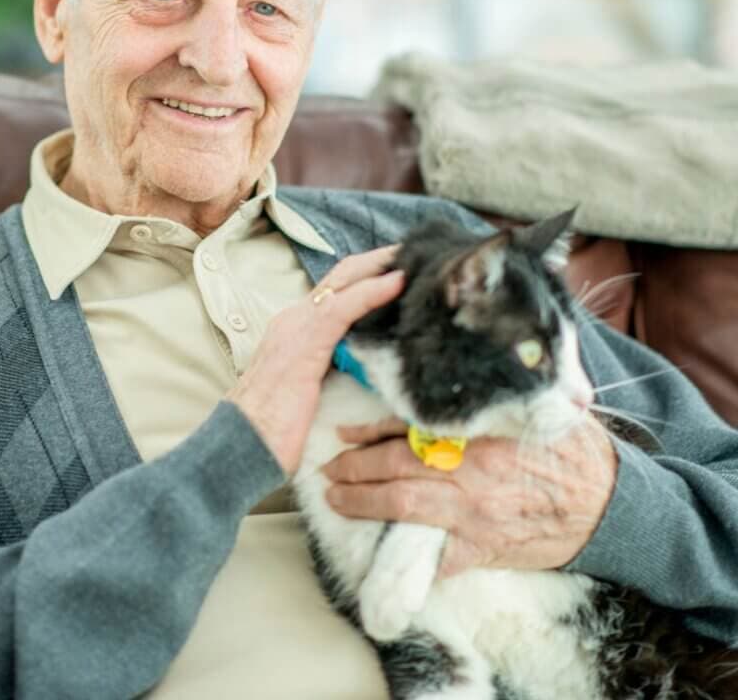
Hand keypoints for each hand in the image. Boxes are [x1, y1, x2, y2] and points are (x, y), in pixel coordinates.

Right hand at [227, 247, 403, 474]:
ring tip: (414, 257)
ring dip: (381, 266)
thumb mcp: (305, 392)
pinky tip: (397, 283)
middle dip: (378, 261)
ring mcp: (296, 327)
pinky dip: (373, 290)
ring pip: (344, 281)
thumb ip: (328, 372)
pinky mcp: (304, 343)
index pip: (335, 291)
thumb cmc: (271, 432)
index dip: (366, 276)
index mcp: (293, 330)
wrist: (240, 447)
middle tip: (414, 252)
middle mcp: (293, 320)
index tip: (398, 269)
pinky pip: (344, 307)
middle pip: (342, 276)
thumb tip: (361, 373)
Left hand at [323, 413, 617, 577]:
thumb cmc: (569, 449)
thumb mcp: (528, 410)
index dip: (369, 432)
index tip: (344, 434)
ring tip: (336, 501)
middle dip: (353, 471)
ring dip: (362, 505)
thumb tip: (439, 380)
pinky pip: (439, 559)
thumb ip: (485, 398)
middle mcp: (470, 473)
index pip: (408, 430)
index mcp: (478, 435)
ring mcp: (475, 515)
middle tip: (327, 471)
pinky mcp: (485, 549)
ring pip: (403, 510)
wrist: (611, 504)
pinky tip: (383, 555)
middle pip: (394, 469)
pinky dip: (409, 558)